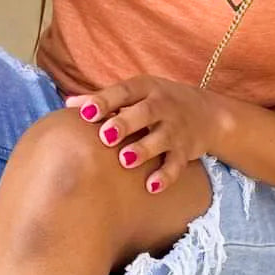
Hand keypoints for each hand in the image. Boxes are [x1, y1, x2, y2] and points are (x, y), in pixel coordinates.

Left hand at [64, 77, 226, 193]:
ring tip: (125, 160)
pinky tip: (151, 187)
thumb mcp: (135, 93)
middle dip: (125, 124)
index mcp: (145, 88)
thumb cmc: (157, 101)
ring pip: (161, 139)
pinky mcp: (186, 151)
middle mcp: (162, 106)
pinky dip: (165, 176)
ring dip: (144, 149)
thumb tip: (68, 105)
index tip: (86, 113)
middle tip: (106, 136)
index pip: (124, 92)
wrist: (207, 113)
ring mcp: (176, 129)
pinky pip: (176, 165)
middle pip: (145, 113)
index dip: (105, 101)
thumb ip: (103, 99)